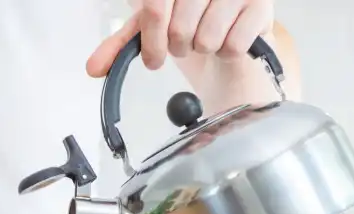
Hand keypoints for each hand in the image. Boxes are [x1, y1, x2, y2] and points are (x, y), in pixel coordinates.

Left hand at [87, 0, 274, 75]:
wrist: (233, 21)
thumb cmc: (192, 17)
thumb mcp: (153, 24)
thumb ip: (123, 43)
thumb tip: (93, 68)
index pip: (154, 8)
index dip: (151, 41)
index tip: (153, 60)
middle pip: (180, 29)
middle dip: (180, 47)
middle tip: (186, 43)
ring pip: (207, 40)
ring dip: (204, 49)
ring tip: (208, 37)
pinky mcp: (260, 5)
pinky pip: (233, 46)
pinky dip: (227, 52)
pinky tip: (229, 38)